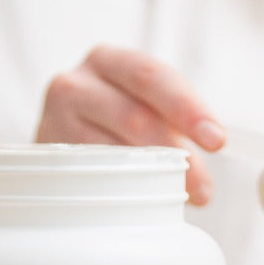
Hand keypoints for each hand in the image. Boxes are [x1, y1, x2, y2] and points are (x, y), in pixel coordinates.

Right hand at [36, 45, 225, 204]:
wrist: (56, 148)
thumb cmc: (111, 125)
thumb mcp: (140, 105)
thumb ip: (172, 118)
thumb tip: (216, 143)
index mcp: (108, 61)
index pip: (152, 77)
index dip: (187, 108)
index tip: (217, 140)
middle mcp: (76, 83)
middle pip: (134, 116)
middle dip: (175, 154)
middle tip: (204, 189)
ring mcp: (54, 120)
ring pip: (112, 152)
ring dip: (153, 181)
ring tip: (181, 200)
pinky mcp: (45, 157)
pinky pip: (90, 178)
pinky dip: (121, 192)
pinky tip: (142, 204)